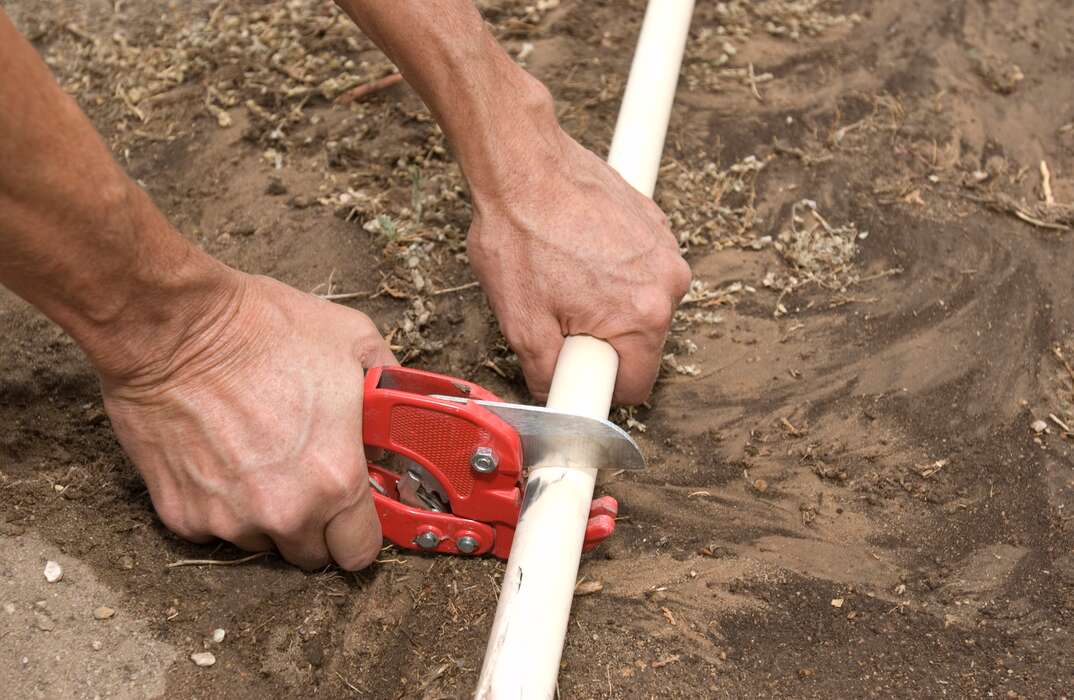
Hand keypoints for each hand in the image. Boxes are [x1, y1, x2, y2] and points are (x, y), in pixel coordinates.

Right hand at [99, 273, 396, 569]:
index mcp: (336, 480)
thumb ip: (387, 384)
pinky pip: (214, 527)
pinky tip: (219, 456)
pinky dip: (220, 503)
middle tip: (306, 477)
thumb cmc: (262, 331)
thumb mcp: (353, 342)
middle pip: (312, 555)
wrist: (174, 329)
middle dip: (316, 524)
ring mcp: (230, 518)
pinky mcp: (183, 515)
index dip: (361, 531)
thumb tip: (400, 403)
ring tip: (258, 458)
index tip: (355, 512)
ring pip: (262, 542)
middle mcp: (285, 512)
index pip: (361, 551)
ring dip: (267, 515)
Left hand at [466, 132, 690, 403]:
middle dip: (601, 338)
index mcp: (643, 315)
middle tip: (558, 312)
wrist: (522, 163)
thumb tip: (555, 392)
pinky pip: (638, 267)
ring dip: (607, 302)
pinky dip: (612, 268)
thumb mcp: (521, 323)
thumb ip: (546, 372)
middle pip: (641, 342)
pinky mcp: (654, 222)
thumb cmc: (520, 234)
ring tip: (564, 274)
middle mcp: (668, 281)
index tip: (575, 368)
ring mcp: (665, 247)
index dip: (599, 384)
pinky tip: (576, 249)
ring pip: (640, 303)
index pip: (638, 384)